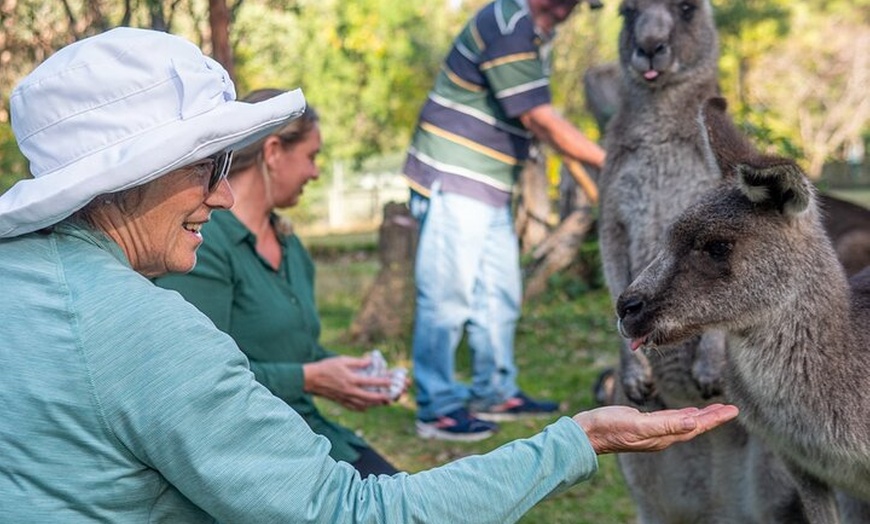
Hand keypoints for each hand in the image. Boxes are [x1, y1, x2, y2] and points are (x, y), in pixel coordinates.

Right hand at [303, 356, 391, 410]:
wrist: (310, 379)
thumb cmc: (326, 367)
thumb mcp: (342, 360)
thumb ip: (357, 362)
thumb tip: (370, 361)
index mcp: (350, 379)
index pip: (370, 382)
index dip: (382, 382)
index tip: (391, 381)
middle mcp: (349, 391)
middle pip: (369, 397)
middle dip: (381, 398)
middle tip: (391, 397)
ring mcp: (345, 398)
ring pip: (363, 405)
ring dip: (374, 404)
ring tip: (382, 402)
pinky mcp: (340, 402)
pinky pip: (354, 408)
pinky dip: (362, 408)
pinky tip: (367, 407)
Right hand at [573, 403, 738, 453]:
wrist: (587, 433)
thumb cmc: (609, 427)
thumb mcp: (637, 424)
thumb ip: (665, 424)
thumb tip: (693, 422)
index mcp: (663, 436)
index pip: (696, 426)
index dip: (715, 418)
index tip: (733, 411)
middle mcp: (661, 435)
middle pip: (694, 425)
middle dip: (713, 417)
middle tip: (731, 409)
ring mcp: (652, 431)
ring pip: (684, 423)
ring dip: (701, 416)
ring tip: (715, 410)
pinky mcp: (644, 424)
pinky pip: (671, 420)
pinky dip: (683, 415)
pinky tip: (686, 413)